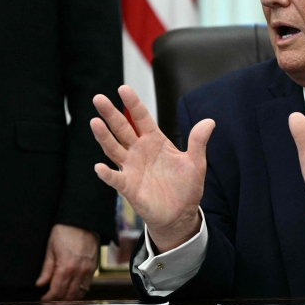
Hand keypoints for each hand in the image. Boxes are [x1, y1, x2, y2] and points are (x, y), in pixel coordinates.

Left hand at [35, 224, 98, 300]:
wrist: (82, 220)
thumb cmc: (65, 231)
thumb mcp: (50, 249)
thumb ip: (46, 269)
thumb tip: (40, 284)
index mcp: (66, 267)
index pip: (56, 291)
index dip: (49, 298)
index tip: (43, 299)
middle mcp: (79, 271)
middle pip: (68, 295)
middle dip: (58, 301)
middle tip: (50, 301)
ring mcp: (88, 270)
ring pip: (79, 293)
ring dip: (69, 299)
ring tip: (60, 299)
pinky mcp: (94, 267)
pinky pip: (87, 285)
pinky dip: (79, 291)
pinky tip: (72, 290)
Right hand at [91, 85, 214, 252]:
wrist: (180, 215)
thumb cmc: (186, 187)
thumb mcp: (196, 163)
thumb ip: (198, 142)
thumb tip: (210, 121)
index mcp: (155, 141)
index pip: (141, 118)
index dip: (133, 103)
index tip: (123, 88)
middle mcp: (139, 151)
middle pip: (122, 128)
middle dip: (110, 114)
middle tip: (98, 98)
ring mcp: (132, 168)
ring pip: (114, 149)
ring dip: (104, 137)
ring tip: (94, 123)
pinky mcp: (129, 187)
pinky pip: (115, 178)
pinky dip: (107, 174)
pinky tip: (99, 167)